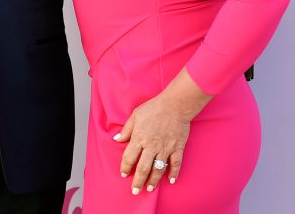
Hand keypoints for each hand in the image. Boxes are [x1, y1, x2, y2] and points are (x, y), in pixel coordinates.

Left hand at [114, 68, 210, 193]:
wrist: (175, 104)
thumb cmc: (154, 107)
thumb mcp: (135, 115)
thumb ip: (126, 129)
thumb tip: (116, 139)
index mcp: (139, 138)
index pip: (129, 157)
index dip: (125, 167)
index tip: (124, 174)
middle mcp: (151, 146)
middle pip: (143, 168)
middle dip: (138, 181)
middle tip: (135, 190)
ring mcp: (165, 148)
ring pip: (158, 169)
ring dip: (153, 180)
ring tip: (149, 188)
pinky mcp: (177, 148)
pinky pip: (175, 164)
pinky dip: (173, 173)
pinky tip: (170, 180)